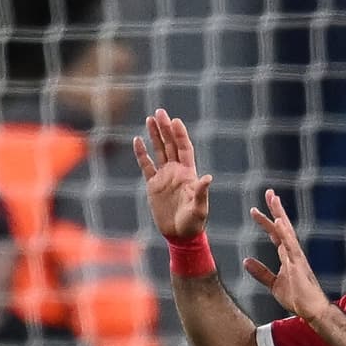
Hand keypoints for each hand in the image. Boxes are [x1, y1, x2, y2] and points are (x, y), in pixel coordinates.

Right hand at [132, 109, 212, 238]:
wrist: (180, 234)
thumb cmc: (194, 222)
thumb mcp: (200, 208)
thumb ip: (201, 193)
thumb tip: (208, 178)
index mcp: (188, 174)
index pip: (184, 149)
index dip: (180, 135)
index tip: (175, 121)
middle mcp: (176, 171)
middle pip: (170, 145)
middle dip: (165, 128)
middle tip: (160, 112)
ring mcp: (164, 177)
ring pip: (158, 151)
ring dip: (155, 135)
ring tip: (150, 119)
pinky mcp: (153, 185)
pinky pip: (146, 165)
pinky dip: (141, 154)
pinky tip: (137, 140)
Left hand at [243, 189, 331, 322]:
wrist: (311, 310)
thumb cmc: (297, 297)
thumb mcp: (273, 284)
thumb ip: (261, 272)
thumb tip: (247, 261)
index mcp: (287, 256)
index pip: (275, 234)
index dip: (266, 221)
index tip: (257, 209)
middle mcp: (293, 252)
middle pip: (282, 226)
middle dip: (275, 209)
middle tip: (268, 193)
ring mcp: (297, 256)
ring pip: (287, 231)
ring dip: (280, 214)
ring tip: (273, 199)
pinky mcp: (298, 263)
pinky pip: (290, 245)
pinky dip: (284, 233)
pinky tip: (278, 222)